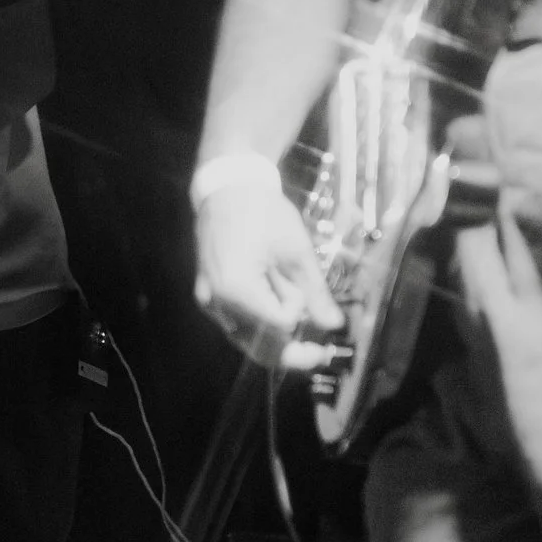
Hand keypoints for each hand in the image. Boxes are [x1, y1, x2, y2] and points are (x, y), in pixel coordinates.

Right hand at [194, 165, 343, 372]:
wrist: (228, 187)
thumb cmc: (262, 212)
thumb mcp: (296, 250)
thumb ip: (315, 293)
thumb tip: (334, 326)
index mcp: (237, 289)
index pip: (278, 325)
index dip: (300, 316)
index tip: (311, 299)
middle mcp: (216, 302)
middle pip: (258, 345)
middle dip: (292, 350)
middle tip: (322, 353)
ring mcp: (208, 301)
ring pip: (245, 340)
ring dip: (275, 339)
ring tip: (300, 325)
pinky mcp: (207, 296)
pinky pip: (236, 324)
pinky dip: (259, 326)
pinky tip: (276, 313)